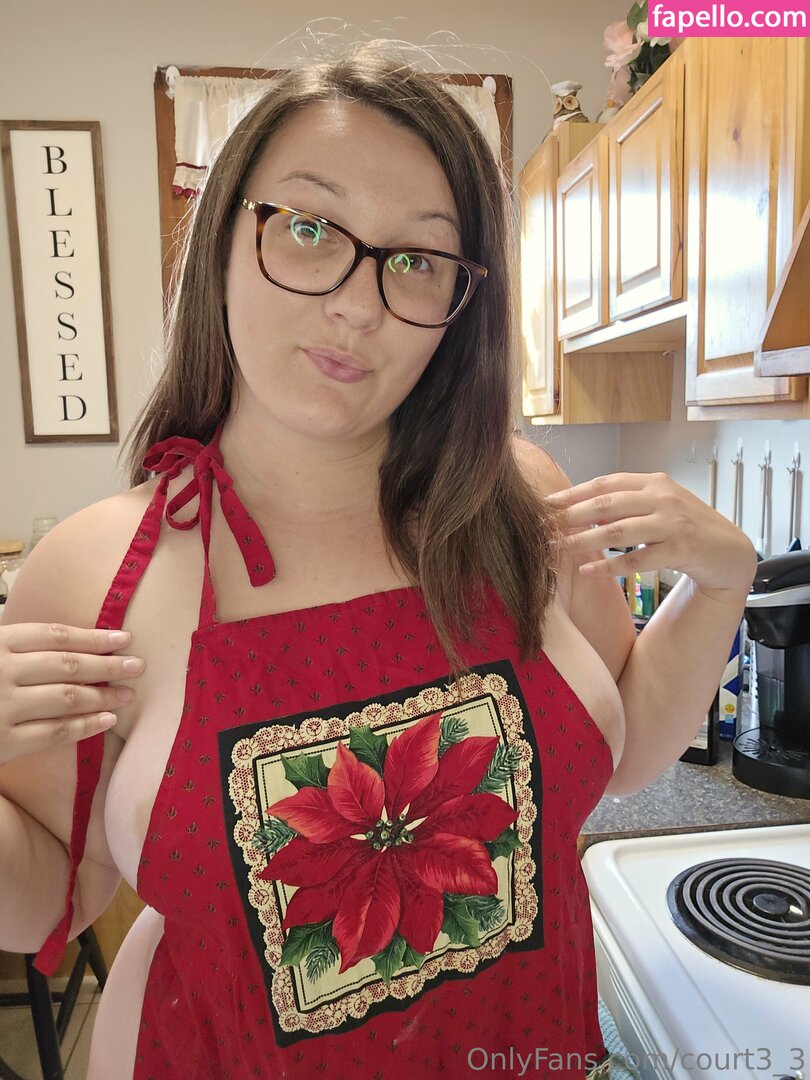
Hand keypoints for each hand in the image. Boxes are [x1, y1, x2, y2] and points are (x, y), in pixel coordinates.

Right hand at [0, 624, 143, 764]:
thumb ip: (21, 651)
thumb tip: (76, 646)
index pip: (55, 636)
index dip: (93, 637)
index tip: (124, 638)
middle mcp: (2, 671)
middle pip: (68, 665)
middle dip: (108, 665)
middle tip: (138, 666)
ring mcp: (2, 706)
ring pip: (67, 697)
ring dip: (103, 696)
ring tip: (128, 695)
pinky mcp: (3, 741)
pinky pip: (54, 733)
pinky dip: (85, 726)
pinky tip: (108, 720)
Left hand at [546, 472, 756, 595]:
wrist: (730, 552)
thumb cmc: (687, 528)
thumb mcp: (658, 507)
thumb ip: (626, 505)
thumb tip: (581, 510)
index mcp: (654, 482)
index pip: (606, 483)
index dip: (574, 493)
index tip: (546, 504)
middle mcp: (663, 498)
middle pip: (607, 505)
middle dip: (570, 517)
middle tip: (543, 528)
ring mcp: (673, 523)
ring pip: (618, 532)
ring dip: (583, 541)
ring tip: (558, 550)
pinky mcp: (681, 549)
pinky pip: (637, 559)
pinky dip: (609, 566)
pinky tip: (588, 572)